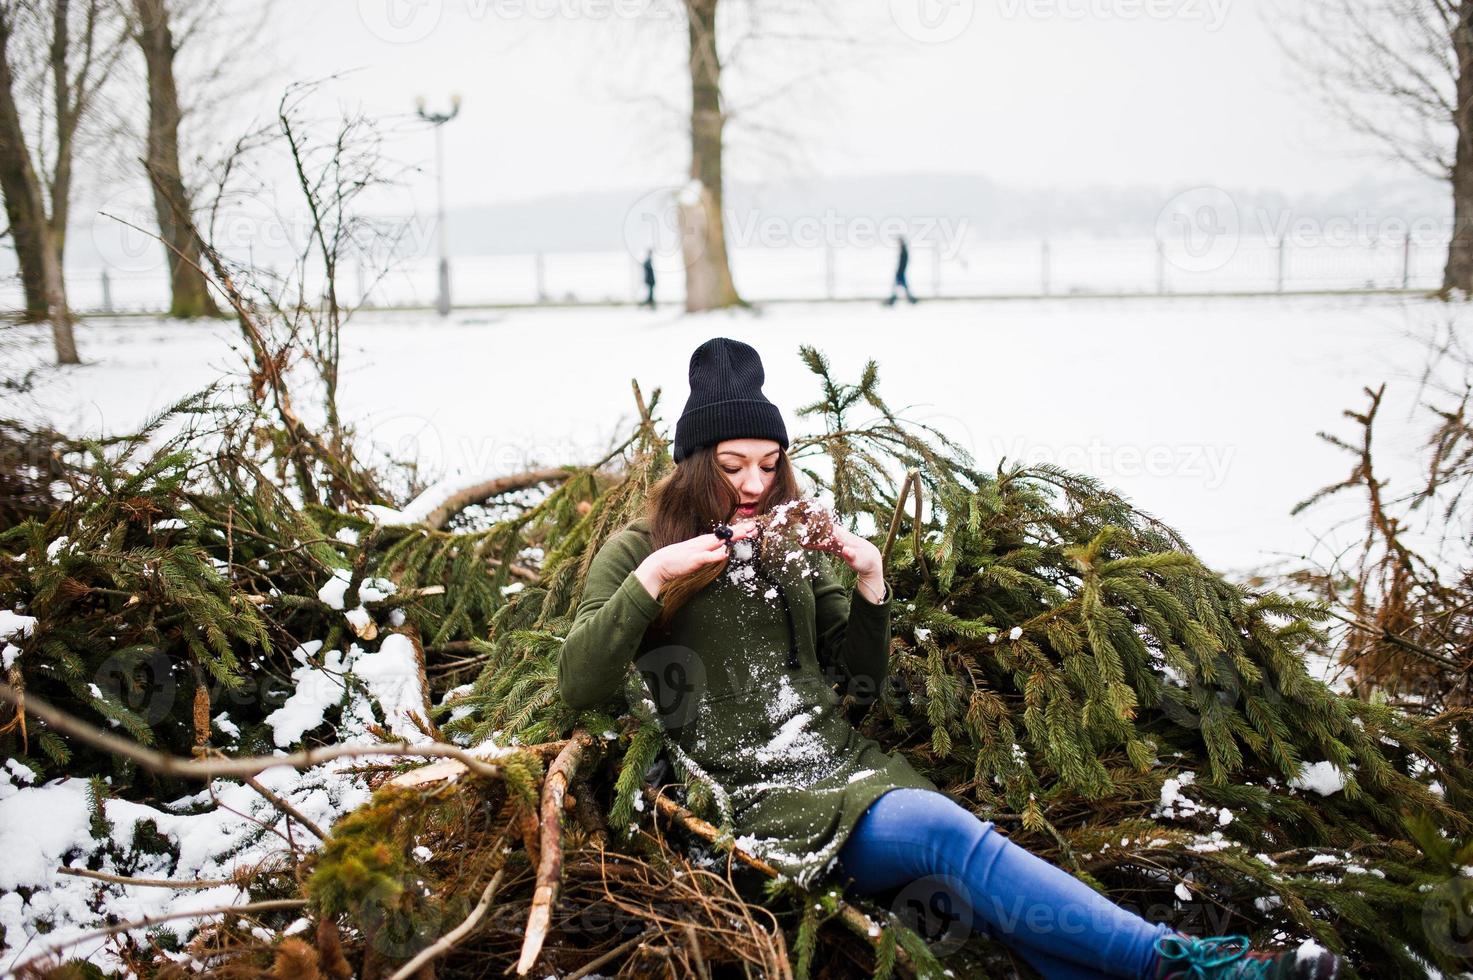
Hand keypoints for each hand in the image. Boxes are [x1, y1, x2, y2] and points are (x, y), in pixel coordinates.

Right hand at [635, 520, 758, 596]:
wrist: (660, 563)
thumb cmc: (678, 560)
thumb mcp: (697, 556)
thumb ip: (710, 553)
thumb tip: (723, 551)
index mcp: (704, 542)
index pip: (724, 535)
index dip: (738, 531)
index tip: (751, 528)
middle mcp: (703, 543)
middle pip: (725, 535)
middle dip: (741, 530)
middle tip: (755, 526)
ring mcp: (698, 550)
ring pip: (718, 542)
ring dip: (732, 537)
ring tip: (746, 533)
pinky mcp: (693, 559)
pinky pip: (706, 557)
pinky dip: (715, 555)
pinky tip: (724, 553)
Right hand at [799, 521, 883, 588]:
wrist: (871, 559)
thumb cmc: (866, 560)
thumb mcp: (860, 560)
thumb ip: (852, 556)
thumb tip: (845, 550)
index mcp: (842, 537)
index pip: (826, 529)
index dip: (815, 525)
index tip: (802, 523)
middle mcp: (838, 535)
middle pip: (820, 527)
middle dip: (808, 523)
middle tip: (791, 519)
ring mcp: (835, 539)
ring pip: (819, 533)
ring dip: (808, 530)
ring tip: (793, 528)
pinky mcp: (834, 544)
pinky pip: (820, 541)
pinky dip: (812, 541)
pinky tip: (802, 542)